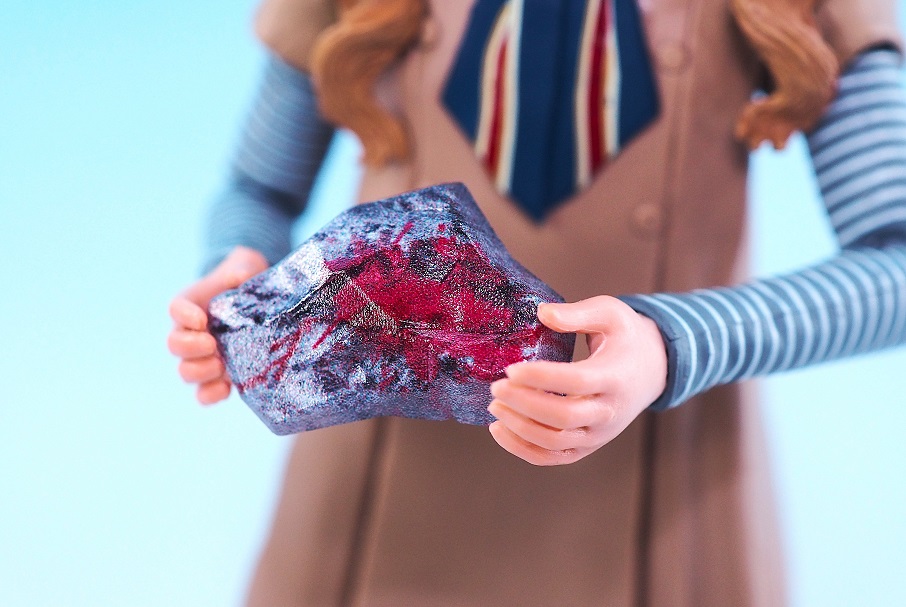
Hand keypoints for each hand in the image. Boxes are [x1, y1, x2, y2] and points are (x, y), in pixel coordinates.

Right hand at [167, 246, 268, 404]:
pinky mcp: (218, 375)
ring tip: (222, 366)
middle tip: (213, 344)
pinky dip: (212, 394)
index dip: (184, 316)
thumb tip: (241, 278)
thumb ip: (241, 270)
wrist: (252, 300)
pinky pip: (204, 394)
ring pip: (186, 372)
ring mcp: (202, 357)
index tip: (201, 318)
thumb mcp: (244, 271)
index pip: (176, 309)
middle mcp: (190, 332)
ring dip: (202, 372)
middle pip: (175, 346)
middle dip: (192, 348)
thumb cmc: (243, 284)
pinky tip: (227, 387)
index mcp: (191, 305)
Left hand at [487, 296, 667, 465]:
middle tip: (496, 386)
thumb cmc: (625, 337)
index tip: (511, 369)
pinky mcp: (586, 446)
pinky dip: (523, 449)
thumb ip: (577, 313)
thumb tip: (542, 312)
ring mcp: (598, 434)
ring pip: (555, 443)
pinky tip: (499, 429)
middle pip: (563, 417)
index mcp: (615, 377)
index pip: (576, 382)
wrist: (651, 370)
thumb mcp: (610, 312)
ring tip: (495, 406)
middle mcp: (609, 412)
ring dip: (519, 428)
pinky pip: (552, 457)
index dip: (541, 377)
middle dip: (524, 404)